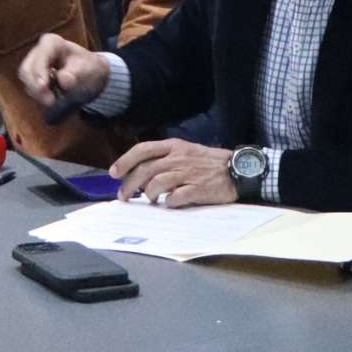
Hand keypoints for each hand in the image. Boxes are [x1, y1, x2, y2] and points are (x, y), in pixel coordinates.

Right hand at [18, 33, 108, 113]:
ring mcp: (34, 64)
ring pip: (26, 80)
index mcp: (53, 43)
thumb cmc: (89, 69)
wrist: (90, 76)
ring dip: (37, 93)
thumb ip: (76, 74)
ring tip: (54, 101)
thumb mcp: (88, 71)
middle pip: (27, 69)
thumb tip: (63, 79)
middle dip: (36, 87)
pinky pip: (30, 88)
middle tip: (50, 101)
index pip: (40, 56)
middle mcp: (39, 51)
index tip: (44, 86)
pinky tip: (52, 98)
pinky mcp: (33, 77)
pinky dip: (39, 95)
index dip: (39, 71)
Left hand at [109, 139, 237, 207]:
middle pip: (145, 170)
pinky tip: (169, 205)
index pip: (143, 150)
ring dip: (148, 194)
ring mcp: (188, 173)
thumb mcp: (186, 151)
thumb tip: (141, 174)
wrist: (238, 170)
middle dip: (129, 185)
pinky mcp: (198, 189)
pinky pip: (175, 198)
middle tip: (123, 196)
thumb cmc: (209, 162)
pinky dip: (168, 203)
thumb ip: (165, 159)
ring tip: (149, 200)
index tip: (113, 173)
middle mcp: (178, 158)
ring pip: (157, 184)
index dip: (125, 161)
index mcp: (174, 146)